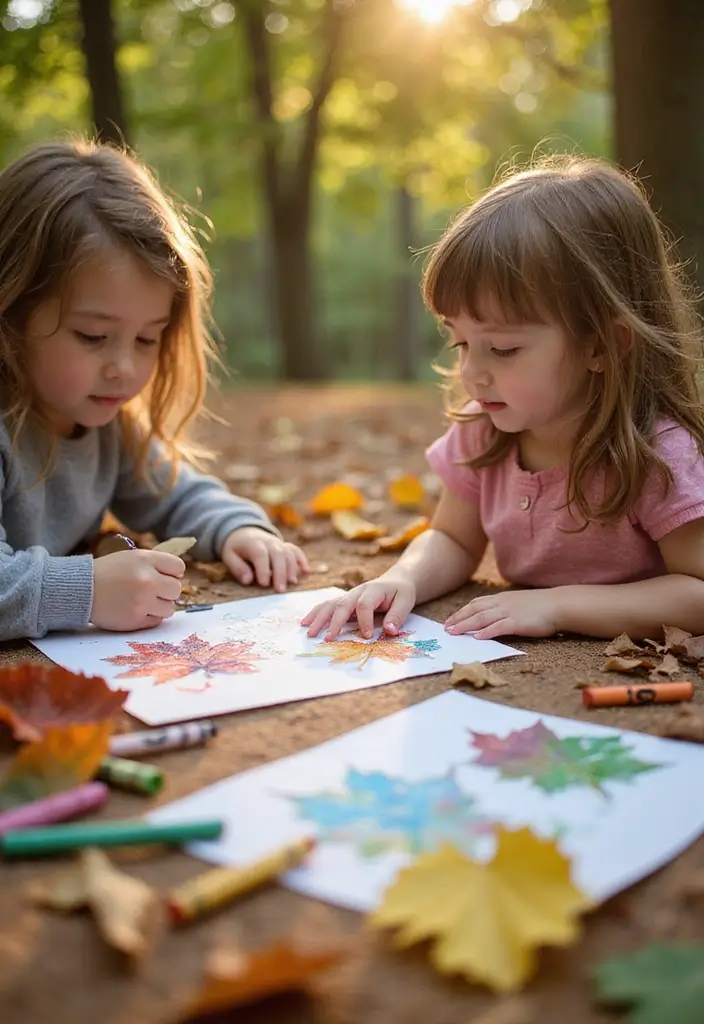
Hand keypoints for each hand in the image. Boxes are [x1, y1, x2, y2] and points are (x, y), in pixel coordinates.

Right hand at [91, 549, 184, 630]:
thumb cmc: (107, 572)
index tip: (163, 576)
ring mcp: (142, 602)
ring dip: (159, 606)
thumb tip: (179, 576)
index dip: (172, 573)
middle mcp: (147, 580)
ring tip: (143, 601)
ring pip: (170, 608)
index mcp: (146, 560)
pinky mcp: (135, 620)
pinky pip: (157, 621)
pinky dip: (149, 617)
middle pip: (177, 589)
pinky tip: (135, 610)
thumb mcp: (131, 558)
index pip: (179, 567)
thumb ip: (155, 564)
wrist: (80, 590)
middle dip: (167, 591)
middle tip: (153, 591)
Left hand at [221, 527, 308, 591]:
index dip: (263, 569)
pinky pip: (296, 550)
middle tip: (280, 590)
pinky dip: (302, 560)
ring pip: (288, 553)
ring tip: (291, 583)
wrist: (245, 532)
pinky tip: (306, 571)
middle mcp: (269, 541)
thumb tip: (247, 580)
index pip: (260, 554)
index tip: (263, 584)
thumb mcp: (229, 556)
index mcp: (253, 543)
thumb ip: (237, 568)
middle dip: (280, 572)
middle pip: (278, 554)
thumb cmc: (237, 548)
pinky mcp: (285, 546)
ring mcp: (279, 543)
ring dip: (291, 568)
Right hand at [301, 573, 416, 640]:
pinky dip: (315, 613)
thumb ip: (397, 615)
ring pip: (330, 604)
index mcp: (373, 590)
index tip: (367, 637)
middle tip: (328, 639)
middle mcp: (357, 591)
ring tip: (309, 631)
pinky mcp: (344, 601)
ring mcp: (348, 596)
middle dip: (334, 622)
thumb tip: (389, 631)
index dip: (364, 621)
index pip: (364, 605)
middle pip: (342, 604)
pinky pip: (327, 605)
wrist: (396, 579)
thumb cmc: (401, 592)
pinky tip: (305, 623)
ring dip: (319, 618)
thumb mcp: (406, 601)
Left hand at [445, 588, 557, 639]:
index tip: (451, 619)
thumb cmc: (542, 606)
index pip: (476, 604)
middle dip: (458, 618)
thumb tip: (494, 618)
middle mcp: (502, 603)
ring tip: (453, 632)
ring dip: (466, 625)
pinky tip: (477, 637)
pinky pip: (499, 627)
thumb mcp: (519, 603)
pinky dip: (486, 632)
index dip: (462, 612)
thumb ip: (506, 608)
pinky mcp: (517, 623)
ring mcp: (509, 612)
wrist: (558, 605)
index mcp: (502, 598)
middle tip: (446, 628)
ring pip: (482, 618)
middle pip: (474, 610)